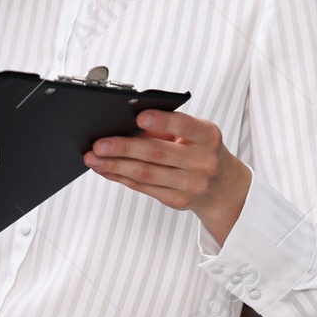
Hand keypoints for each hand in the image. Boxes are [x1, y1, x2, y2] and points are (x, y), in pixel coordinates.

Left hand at [83, 109, 251, 244]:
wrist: (222, 187)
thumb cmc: (199, 149)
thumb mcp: (194, 133)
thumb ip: (166, 126)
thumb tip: (125, 124)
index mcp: (208, 137)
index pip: (185, 126)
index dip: (162, 121)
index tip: (139, 116)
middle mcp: (202, 162)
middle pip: (157, 153)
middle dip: (124, 148)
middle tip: (98, 144)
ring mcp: (191, 184)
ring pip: (146, 174)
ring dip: (115, 165)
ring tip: (93, 158)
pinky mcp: (177, 200)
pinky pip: (143, 187)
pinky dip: (120, 177)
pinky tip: (105, 169)